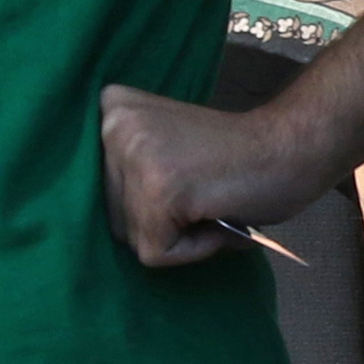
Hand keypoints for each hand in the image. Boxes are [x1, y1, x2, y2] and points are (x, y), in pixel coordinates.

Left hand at [99, 84, 336, 268]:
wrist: (295, 147)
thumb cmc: (235, 158)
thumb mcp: (162, 144)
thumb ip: (121, 166)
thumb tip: (68, 223)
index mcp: (109, 109)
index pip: (95, 189)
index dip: (142, 198)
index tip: (179, 176)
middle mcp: (112, 125)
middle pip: (110, 214)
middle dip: (158, 219)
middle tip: (203, 190)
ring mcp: (135, 157)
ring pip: (131, 237)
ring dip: (176, 235)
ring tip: (211, 200)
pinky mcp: (160, 192)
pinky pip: (157, 254)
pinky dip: (193, 249)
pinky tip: (218, 214)